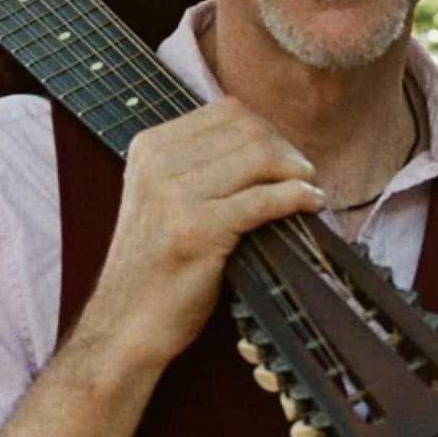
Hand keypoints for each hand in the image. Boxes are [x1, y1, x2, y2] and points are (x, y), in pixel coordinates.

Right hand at [72, 98, 322, 370]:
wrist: (127, 323)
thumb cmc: (157, 266)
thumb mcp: (164, 198)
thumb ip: (200, 165)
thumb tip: (268, 141)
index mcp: (150, 146)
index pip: (228, 112)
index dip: (269, 132)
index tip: (285, 160)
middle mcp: (158, 162)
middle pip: (248, 130)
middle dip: (287, 151)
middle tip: (304, 178)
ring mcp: (174, 194)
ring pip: (260, 158)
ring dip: (297, 173)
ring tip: (308, 191)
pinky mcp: (197, 229)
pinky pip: (265, 199)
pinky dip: (297, 198)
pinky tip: (310, 206)